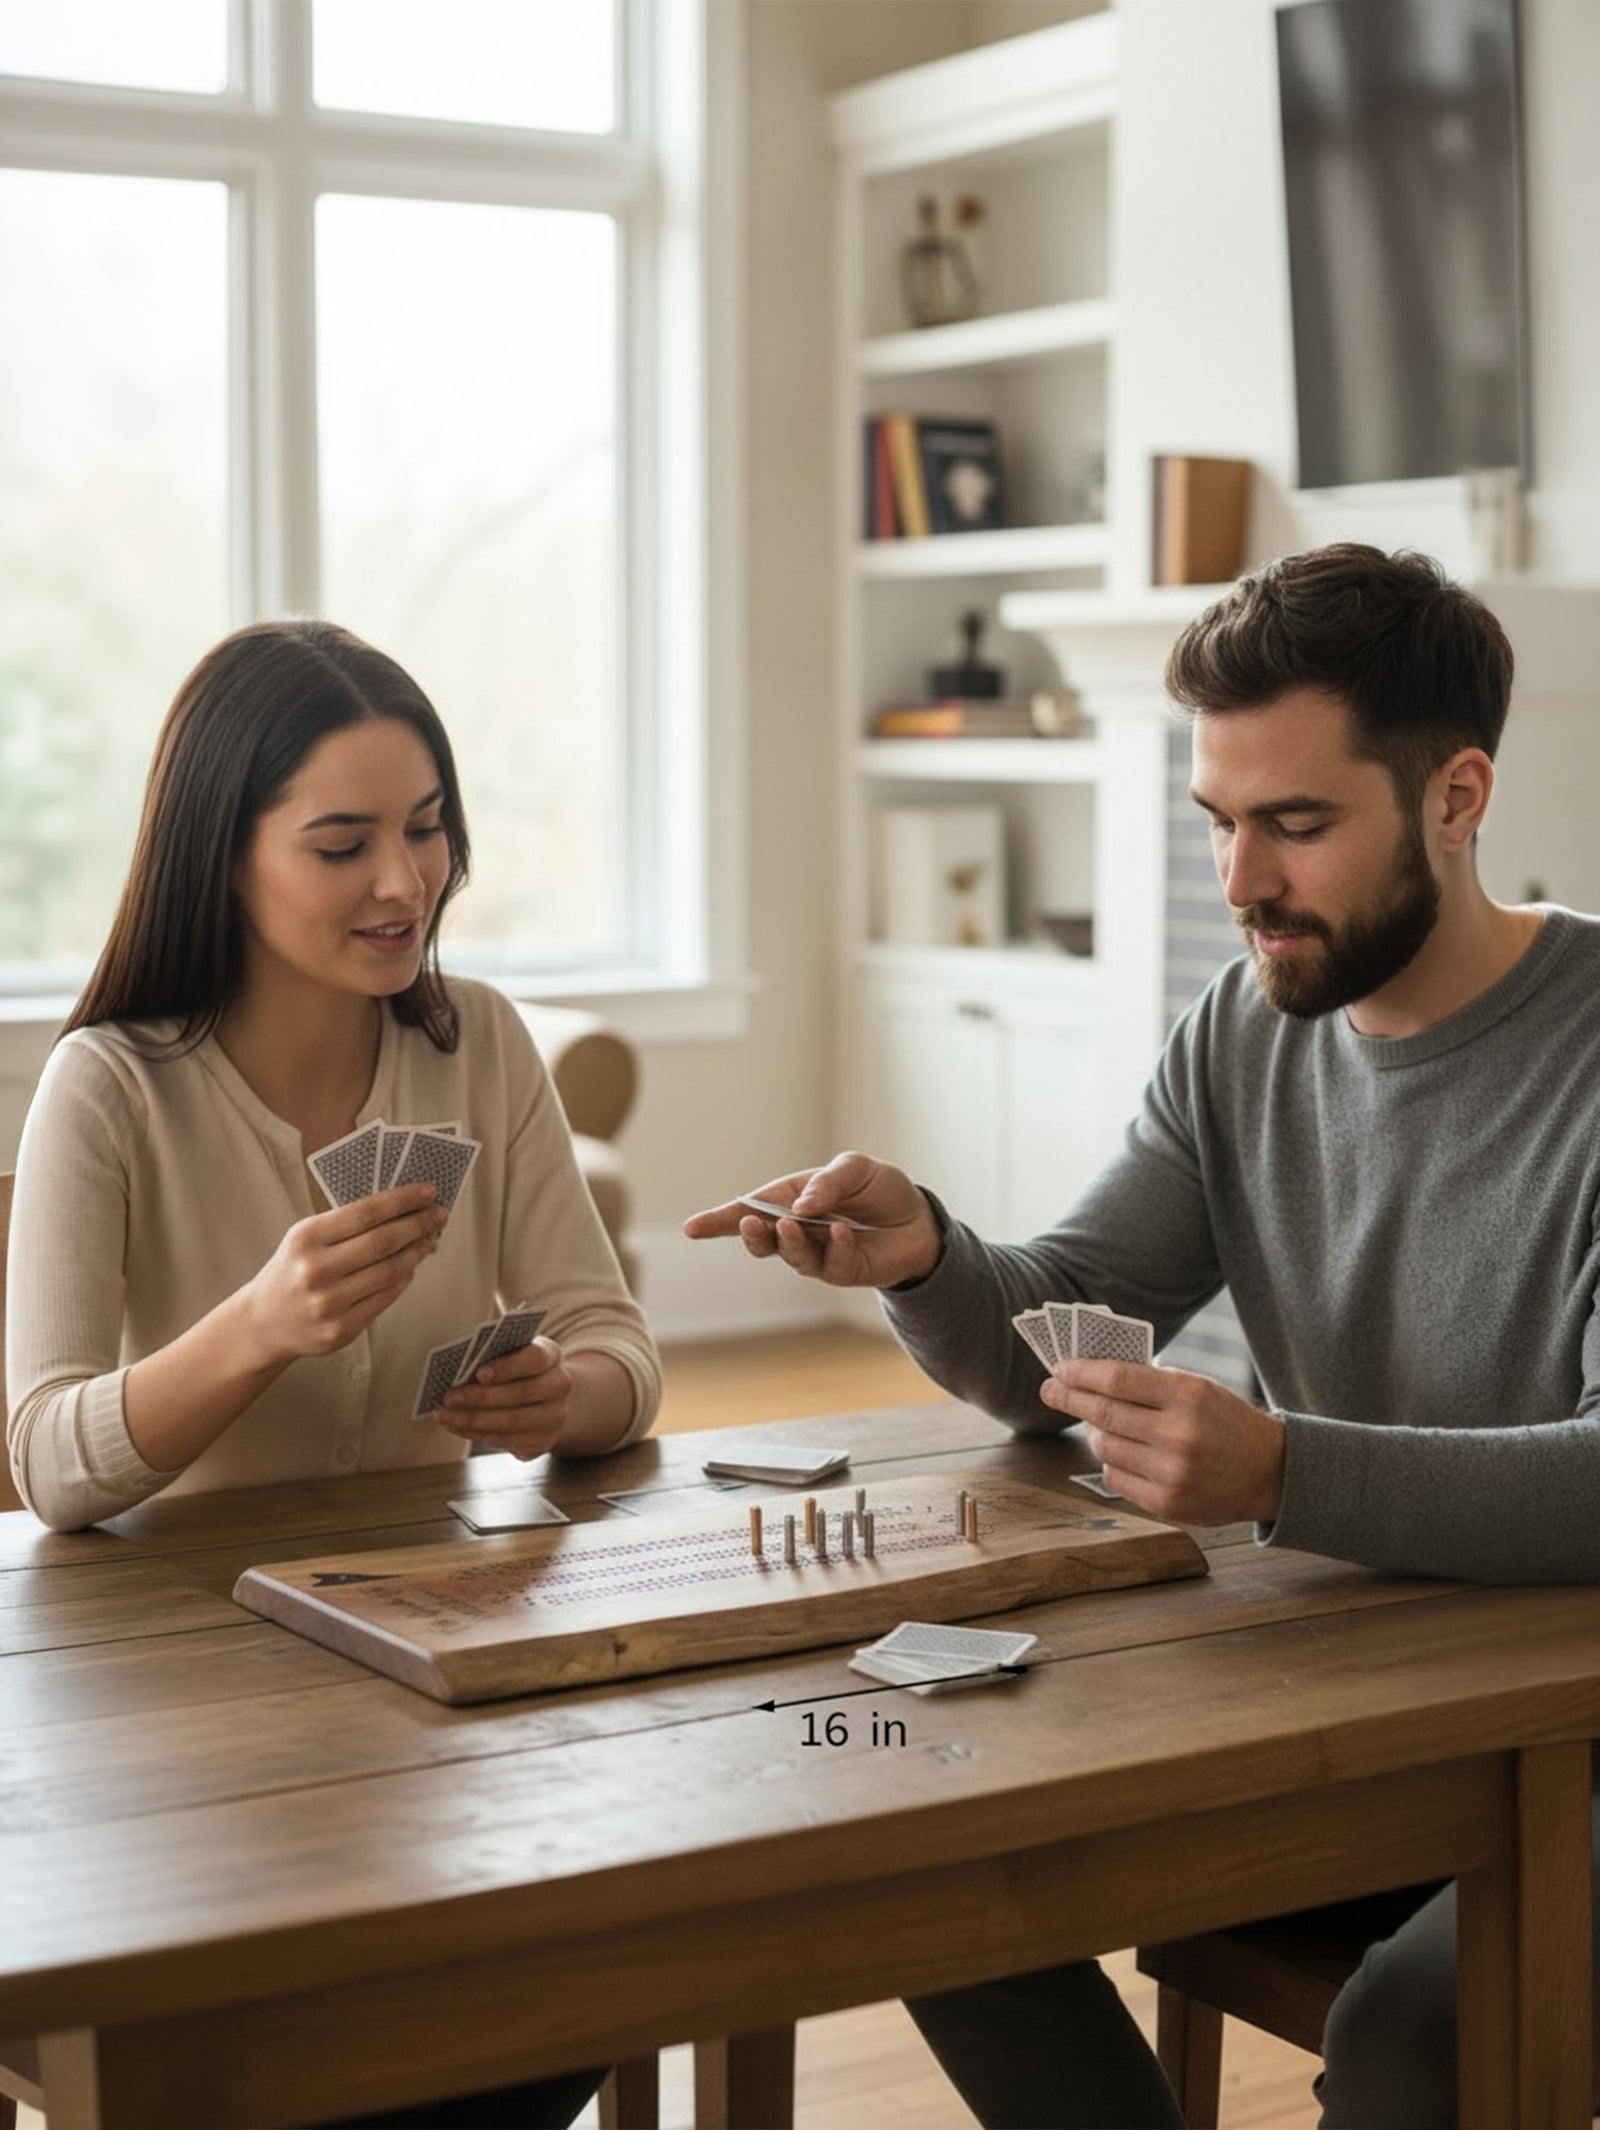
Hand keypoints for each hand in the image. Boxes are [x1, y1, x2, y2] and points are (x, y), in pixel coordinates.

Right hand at [243, 1184, 445, 1366]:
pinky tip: (411, 1267)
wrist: (264, 1322)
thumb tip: (404, 1211)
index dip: (403, 1200)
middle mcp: (316, 1270)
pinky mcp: (340, 1330)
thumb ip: (347, 1225)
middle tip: (439, 1215)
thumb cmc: (292, 1271)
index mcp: (306, 1238)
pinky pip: (385, 1298)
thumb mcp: (307, 1238)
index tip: (428, 1192)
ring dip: (417, 1253)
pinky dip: (404, 1280)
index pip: (366, 1212)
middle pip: (383, 1241)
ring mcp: (328, 1303)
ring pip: (390, 1272)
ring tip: (429, 1240)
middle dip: (419, 1224)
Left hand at [435, 1335, 570, 1458]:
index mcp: (551, 1355)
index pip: (534, 1358)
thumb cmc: (517, 1370)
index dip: (507, 1367)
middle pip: (519, 1394)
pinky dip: (476, 1434)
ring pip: (511, 1422)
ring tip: (444, 1415)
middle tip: (448, 1397)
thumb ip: (492, 1354)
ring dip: (472, 1420)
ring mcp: (554, 1417)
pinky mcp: (543, 1441)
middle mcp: (559, 1386)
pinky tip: (456, 1426)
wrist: (545, 1399)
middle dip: (479, 1397)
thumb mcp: (511, 1353)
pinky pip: (506, 1441)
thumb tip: (457, 1364)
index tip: (479, 1373)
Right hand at [682, 1151, 942, 1288]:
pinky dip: (836, 1247)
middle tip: (750, 1223)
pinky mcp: (841, 1272)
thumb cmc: (878, 1188)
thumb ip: (827, 1182)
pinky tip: (845, 1232)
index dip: (717, 1221)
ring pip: (790, 1256)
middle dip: (749, 1234)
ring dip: (789, 1242)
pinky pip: (831, 1264)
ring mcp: (816, 1254)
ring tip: (792, 1225)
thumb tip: (802, 1207)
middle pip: (760, 1240)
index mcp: (790, 1199)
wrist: (918, 1218)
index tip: (692, 1229)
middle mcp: (796, 1230)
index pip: (748, 1210)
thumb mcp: (855, 1168)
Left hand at [1043, 1359, 1285, 1524]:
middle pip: (1103, 1413)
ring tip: (1093, 1421)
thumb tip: (1089, 1376)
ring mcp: (1172, 1473)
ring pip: (1104, 1447)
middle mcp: (1178, 1435)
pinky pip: (1115, 1477)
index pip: (1117, 1380)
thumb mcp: (1197, 1388)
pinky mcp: (1167, 1504)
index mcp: (1188, 1396)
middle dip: (1069, 1398)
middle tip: (1050, 1389)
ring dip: (1092, 1431)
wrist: (1268, 1472)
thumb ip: (1148, 1383)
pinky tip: (1119, 1450)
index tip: (1060, 1368)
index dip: (1081, 1372)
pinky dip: (1111, 1460)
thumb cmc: (1225, 1421)